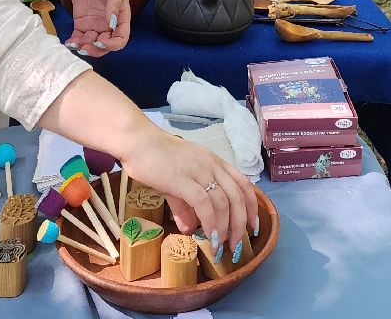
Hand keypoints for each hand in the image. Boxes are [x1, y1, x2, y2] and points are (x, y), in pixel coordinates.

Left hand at [61, 0, 130, 56]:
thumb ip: (114, 5)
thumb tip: (112, 24)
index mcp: (121, 18)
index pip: (121, 39)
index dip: (112, 45)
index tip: (101, 42)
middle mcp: (109, 24)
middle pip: (105, 45)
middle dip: (96, 50)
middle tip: (85, 47)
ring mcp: (94, 24)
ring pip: (91, 44)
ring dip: (84, 47)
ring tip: (75, 43)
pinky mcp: (81, 22)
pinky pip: (79, 36)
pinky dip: (75, 42)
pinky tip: (69, 42)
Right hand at [119, 125, 257, 260]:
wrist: (138, 142)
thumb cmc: (156, 159)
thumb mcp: (177, 183)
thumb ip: (185, 206)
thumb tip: (190, 229)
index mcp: (214, 162)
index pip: (243, 184)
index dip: (252, 207)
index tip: (252, 227)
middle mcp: (212, 165)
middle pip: (237, 196)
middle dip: (241, 224)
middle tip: (236, 246)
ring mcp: (198, 171)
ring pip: (223, 202)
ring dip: (225, 228)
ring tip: (220, 248)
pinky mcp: (183, 179)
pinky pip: (204, 204)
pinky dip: (210, 223)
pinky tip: (209, 238)